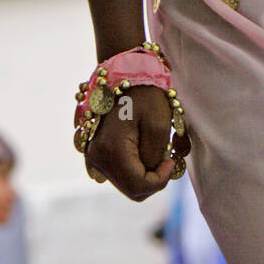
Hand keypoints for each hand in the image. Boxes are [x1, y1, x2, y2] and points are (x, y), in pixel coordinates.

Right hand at [84, 84, 175, 199]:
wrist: (123, 74)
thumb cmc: (144, 94)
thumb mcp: (159, 123)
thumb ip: (155, 156)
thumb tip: (151, 175)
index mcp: (110, 151)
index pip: (138, 186)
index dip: (160, 180)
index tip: (170, 159)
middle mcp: (96, 158)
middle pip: (131, 189)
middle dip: (153, 178)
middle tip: (165, 156)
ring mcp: (92, 157)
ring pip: (125, 183)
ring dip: (144, 173)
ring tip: (153, 147)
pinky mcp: (95, 154)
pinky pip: (119, 173)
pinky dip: (134, 168)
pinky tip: (142, 148)